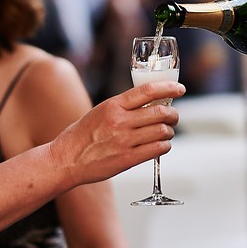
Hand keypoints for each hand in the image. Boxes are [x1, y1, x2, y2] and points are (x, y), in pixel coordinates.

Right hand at [51, 80, 183, 183]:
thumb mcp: (100, 111)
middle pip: (161, 112)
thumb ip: (123, 107)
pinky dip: (164, 146)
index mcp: (113, 105)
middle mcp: (120, 121)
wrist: (66, 160)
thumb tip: (150, 104)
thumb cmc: (82, 136)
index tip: (180, 89)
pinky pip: (157, 149)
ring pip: (162, 131)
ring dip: (170, 132)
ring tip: (166, 133)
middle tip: (173, 117)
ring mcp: (124, 141)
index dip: (168, 88)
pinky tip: (161, 145)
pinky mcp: (127, 159)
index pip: (148, 91)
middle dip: (173, 114)